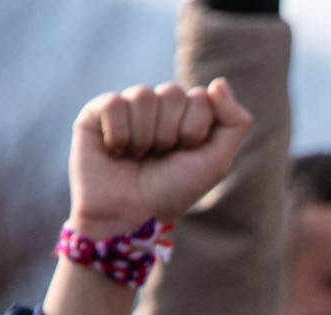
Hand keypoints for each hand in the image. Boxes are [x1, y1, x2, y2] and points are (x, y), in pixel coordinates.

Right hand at [68, 79, 251, 236]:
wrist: (130, 215)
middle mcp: (157, 108)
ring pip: (143, 95)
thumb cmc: (173, 190)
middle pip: (173, 92)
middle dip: (171, 133)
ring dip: (146, 136)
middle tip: (160, 156)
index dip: (195, 130)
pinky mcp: (96, 113)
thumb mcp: (216, 162)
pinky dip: (119, 134)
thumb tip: (219, 82)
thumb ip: (234, 123)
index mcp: (187, 115)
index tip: (185, 154)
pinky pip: (114, 103)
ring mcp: (127, 108)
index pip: (201, 97)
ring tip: (138, 156)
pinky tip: (116, 151)